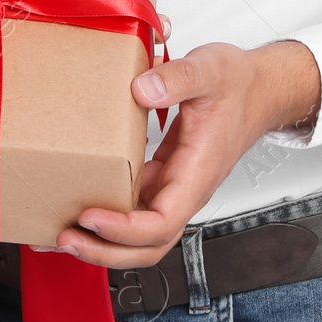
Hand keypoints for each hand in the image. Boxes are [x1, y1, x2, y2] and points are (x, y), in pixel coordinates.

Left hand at [55, 39, 320, 269]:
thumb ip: (178, 78)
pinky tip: (82, 207)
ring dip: (103, 242)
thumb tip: (143, 89)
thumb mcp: (210, 70)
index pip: (163, 222)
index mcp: (197, 172)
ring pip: (140, 234)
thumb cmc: (238, 85)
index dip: (126, 230)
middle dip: (106, 251)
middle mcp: (184, 188)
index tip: (92, 217)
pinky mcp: (162, 176)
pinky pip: (135, 209)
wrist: (257, 89)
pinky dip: (109, 216)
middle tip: (66, 237)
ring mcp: (173, 186)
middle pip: (148, 245)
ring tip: (63, 232)